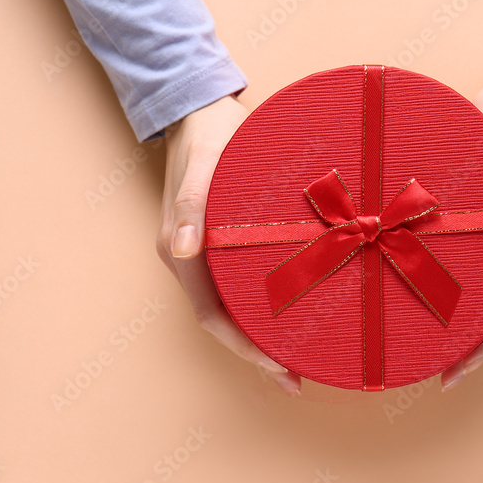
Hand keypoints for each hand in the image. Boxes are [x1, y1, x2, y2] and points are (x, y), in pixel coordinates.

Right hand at [156, 94, 302, 396]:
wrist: (204, 107)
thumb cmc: (210, 135)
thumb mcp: (205, 163)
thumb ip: (191, 204)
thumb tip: (181, 250)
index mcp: (180, 251)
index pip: (212, 317)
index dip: (245, 348)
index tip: (280, 368)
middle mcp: (189, 258)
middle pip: (225, 320)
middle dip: (260, 351)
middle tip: (300, 375)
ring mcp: (204, 250)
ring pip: (234, 304)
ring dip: (264, 330)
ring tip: (303, 352)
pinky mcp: (221, 238)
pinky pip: (242, 282)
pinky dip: (265, 302)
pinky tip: (293, 308)